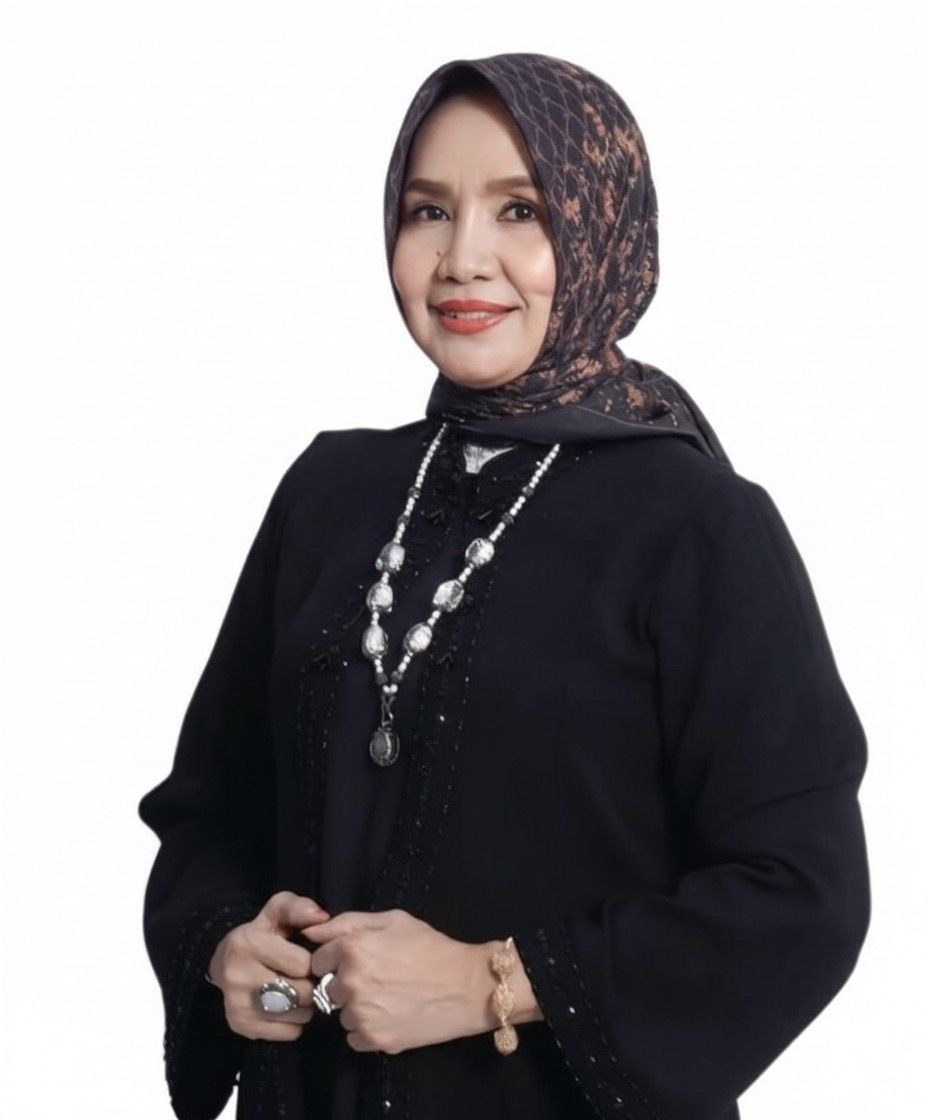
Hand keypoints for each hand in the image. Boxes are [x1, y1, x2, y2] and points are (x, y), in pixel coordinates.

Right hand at [207, 890, 330, 1041]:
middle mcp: (237, 976)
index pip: (302, 964)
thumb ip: (299, 907)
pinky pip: (288, 1033)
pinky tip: (287, 1006)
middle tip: (306, 978)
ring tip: (297, 990)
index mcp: (247, 944)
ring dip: (306, 1005)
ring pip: (297, 1015)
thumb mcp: (277, 910)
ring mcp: (237, 1005)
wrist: (225, 961)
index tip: (307, 958)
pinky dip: (295, 1022)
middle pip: (301, 993)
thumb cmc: (261, 933)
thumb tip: (321, 917)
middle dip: (311, 985)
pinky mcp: (241, 1026)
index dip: (312, 962)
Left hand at [302, 908, 482, 1054]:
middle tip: (378, 978)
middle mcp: (351, 984)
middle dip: (346, 983)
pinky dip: (368, 1029)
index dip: (336, 959)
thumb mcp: (393, 920)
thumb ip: (347, 922)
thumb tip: (309, 931)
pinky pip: (354, 1037)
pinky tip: (391, 1015)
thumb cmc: (431, 947)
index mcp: (352, 949)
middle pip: (328, 988)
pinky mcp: (374, 1040)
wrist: (466, 987)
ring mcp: (361, 1015)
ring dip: (357, 1008)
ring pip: (341, 1014)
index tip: (358, 960)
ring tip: (388, 997)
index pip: (318, 960)